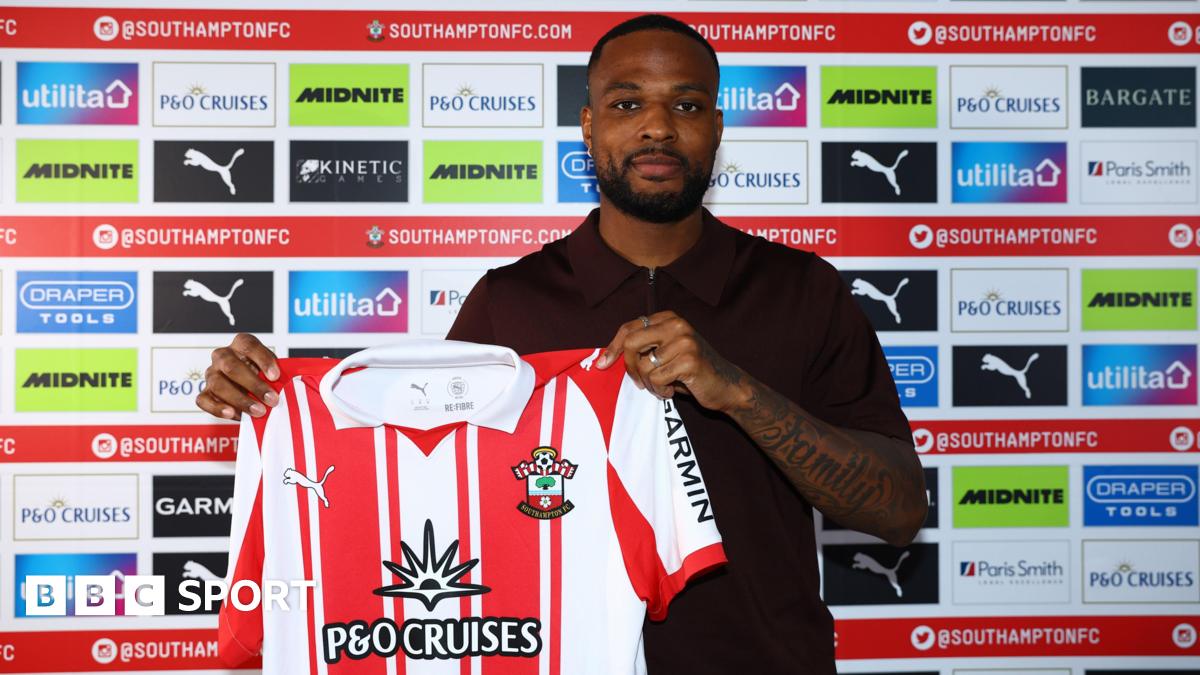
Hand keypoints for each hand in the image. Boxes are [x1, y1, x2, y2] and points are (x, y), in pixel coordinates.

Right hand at [196, 333, 279, 419]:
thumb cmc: (264, 375)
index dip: (263, 359)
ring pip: (218, 384)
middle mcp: (222, 356)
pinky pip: (204, 400)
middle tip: (272, 400)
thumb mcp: (273, 369)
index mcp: (240, 344)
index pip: (249, 345)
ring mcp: (211, 374)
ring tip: (259, 411)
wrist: (251, 389)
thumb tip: (292, 385)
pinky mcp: (205, 393)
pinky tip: (233, 414)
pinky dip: (217, 408)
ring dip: (240, 399)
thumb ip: (278, 373)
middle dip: (254, 385)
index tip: (276, 376)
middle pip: (232, 366)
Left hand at [595, 311, 749, 413]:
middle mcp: (676, 324)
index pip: (629, 328)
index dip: (612, 347)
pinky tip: (674, 390)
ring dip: (650, 384)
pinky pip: (657, 379)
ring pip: (644, 366)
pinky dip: (661, 391)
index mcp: (669, 318)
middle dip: (630, 367)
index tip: (602, 364)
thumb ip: (644, 347)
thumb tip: (605, 357)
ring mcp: (684, 341)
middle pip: (631, 343)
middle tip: (640, 382)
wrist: (727, 386)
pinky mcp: (689, 360)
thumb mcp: (666, 352)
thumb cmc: (691, 372)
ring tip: (664, 386)